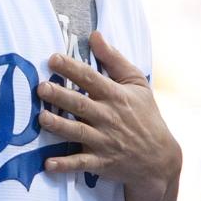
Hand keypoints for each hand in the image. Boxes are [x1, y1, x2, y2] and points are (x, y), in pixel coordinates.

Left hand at [37, 31, 180, 191]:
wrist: (160, 157)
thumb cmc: (146, 116)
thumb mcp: (137, 84)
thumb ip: (115, 59)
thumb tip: (95, 35)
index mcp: (116, 96)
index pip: (91, 78)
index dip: (72, 68)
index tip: (53, 59)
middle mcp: (108, 117)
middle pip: (80, 104)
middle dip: (61, 96)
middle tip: (41, 87)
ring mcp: (104, 141)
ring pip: (78, 132)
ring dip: (59, 126)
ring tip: (41, 118)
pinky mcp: (101, 162)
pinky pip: (81, 163)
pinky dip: (65, 165)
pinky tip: (48, 164)